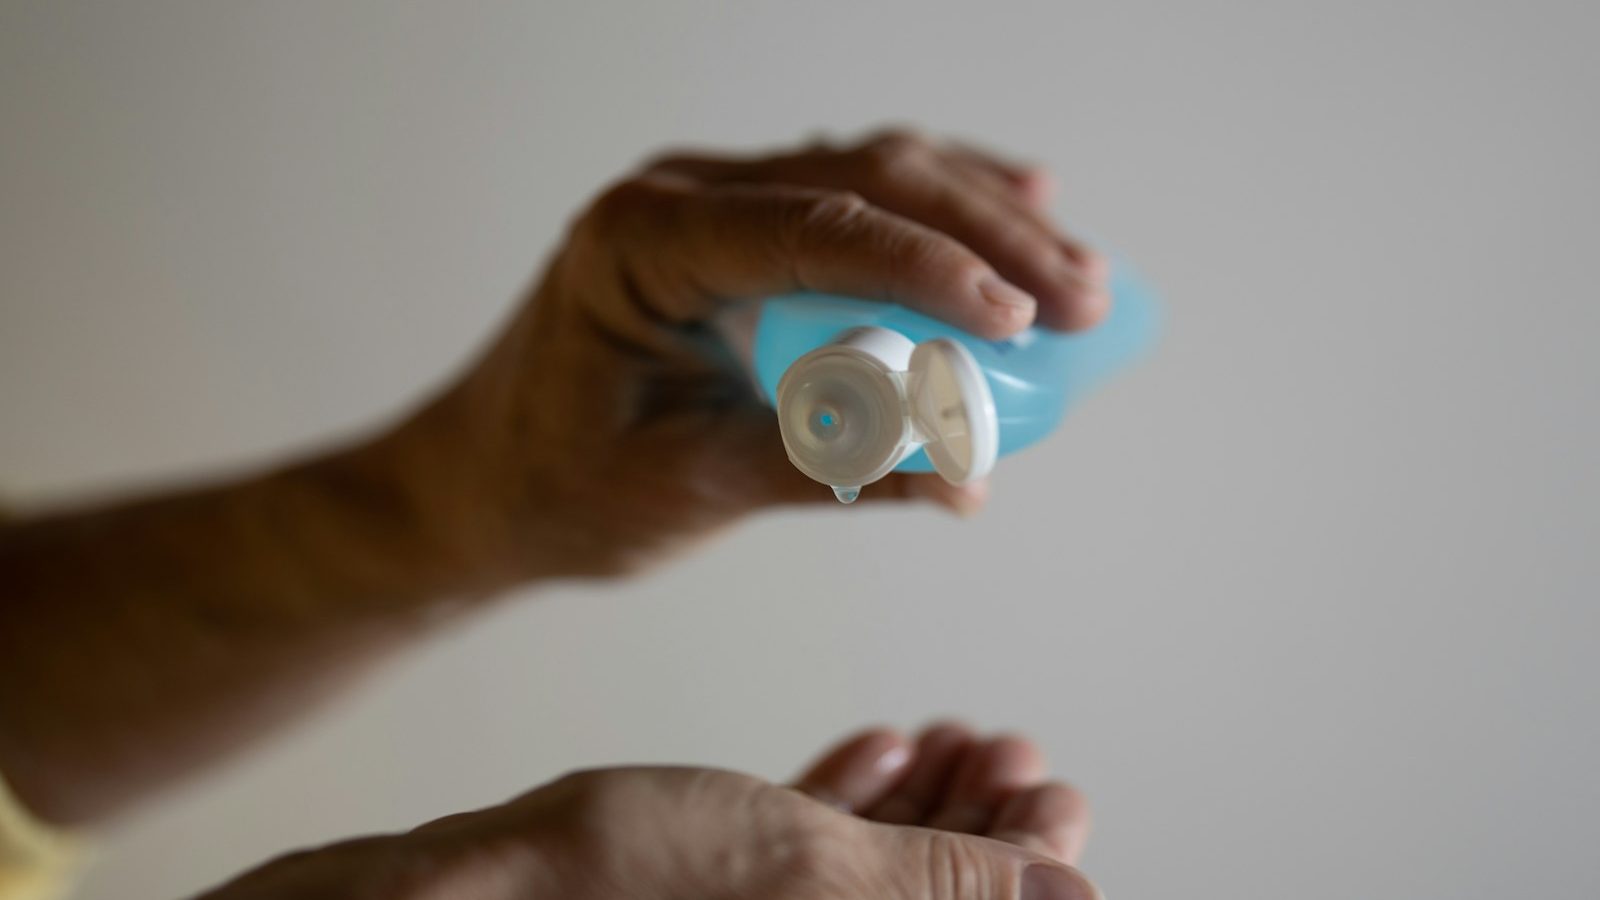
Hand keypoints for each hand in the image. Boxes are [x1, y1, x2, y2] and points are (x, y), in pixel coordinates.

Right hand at [196, 723, 1096, 899]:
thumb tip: (1061, 891)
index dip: (1033, 865)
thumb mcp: (806, 869)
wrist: (447, 893)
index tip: (1055, 790)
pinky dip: (845, 803)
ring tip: (954, 738)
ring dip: (922, 805)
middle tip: (1012, 751)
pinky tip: (880, 747)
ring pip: (868, 876)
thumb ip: (938, 883)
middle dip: (982, 823)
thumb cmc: (607, 884)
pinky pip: (800, 862)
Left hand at [394, 131, 1110, 581]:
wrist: (480, 482)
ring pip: (871, 173)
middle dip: (983, 236)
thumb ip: (825, 471)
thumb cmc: (556, 489)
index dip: (925, 268)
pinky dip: (937, 217)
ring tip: (1074, 271)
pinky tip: (1013, 211)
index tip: (1016, 320)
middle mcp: (680, 198)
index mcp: (640, 244)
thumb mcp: (685, 489)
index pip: (809, 228)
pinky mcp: (742, 232)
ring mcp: (712, 203)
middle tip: (1081, 297)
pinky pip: (855, 201)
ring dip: (979, 217)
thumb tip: (967, 479)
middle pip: (860, 180)